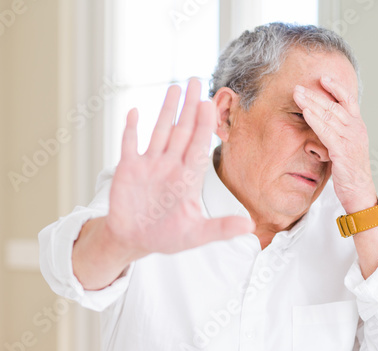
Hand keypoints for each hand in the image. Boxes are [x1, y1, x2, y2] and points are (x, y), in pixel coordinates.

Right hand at [104, 78, 255, 258]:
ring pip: (160, 131)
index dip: (202, 125)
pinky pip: (129, 144)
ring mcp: (148, 165)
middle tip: (196, 82)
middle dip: (189, 108)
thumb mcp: (195, 235)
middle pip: (181, 131)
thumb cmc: (166, 237)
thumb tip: (250, 227)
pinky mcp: (127, 169)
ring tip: (175, 88)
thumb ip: (220, 228)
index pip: (197, 146)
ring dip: (166, 111)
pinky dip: (131, 129)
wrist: (134, 240)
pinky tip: (135, 112)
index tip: (209, 103)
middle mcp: (169, 166)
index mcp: (186, 179)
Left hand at [292, 75, 376, 212]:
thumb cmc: (350, 171)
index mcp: (358, 126)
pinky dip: (315, 121)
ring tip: (297, 95)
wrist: (359, 192)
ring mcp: (351, 139)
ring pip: (329, 116)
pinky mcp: (343, 151)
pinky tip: (305, 113)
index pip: (348, 100)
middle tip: (298, 87)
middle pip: (334, 106)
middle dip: (315, 94)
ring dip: (311, 104)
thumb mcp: (345, 147)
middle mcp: (356, 129)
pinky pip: (327, 132)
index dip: (336, 87)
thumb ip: (338, 133)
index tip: (323, 77)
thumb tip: (324, 122)